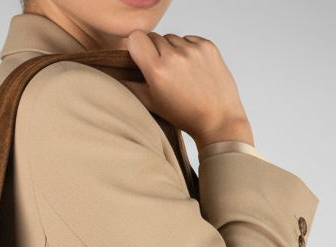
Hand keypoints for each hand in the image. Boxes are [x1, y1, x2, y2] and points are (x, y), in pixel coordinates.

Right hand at [119, 31, 253, 150]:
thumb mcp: (153, 105)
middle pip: (154, 37)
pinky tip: (192, 69)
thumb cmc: (186, 115)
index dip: (137, 47)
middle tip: (163, 72)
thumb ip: (132, 87)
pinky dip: (188, 49)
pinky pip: (189, 39)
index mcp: (158, 71)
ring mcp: (193, 50)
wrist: (218, 120)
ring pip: (172, 38)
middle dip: (155, 51)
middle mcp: (175, 56)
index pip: (136, 38)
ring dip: (172, 50)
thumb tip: (117, 75)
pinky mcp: (208, 46)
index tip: (141, 57)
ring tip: (180, 72)